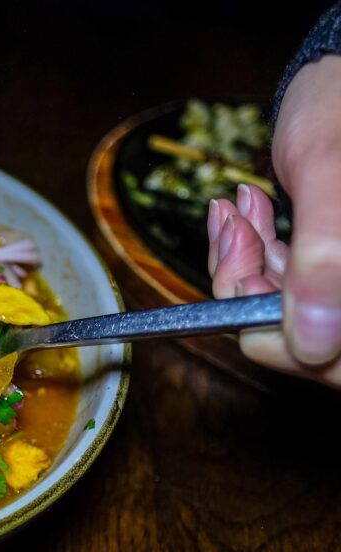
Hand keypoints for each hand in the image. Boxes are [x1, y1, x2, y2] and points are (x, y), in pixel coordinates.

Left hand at [207, 184, 340, 387]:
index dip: (279, 330)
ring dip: (249, 263)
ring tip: (237, 212)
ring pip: (289, 310)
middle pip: (310, 341)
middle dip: (254, 288)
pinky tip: (246, 215)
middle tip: (233, 229)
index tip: (243, 271)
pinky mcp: (333, 270)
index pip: (332, 360)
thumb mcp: (332, 177)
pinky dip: (259, 252)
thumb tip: (310, 345)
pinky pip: (289, 283)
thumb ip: (327, 261)